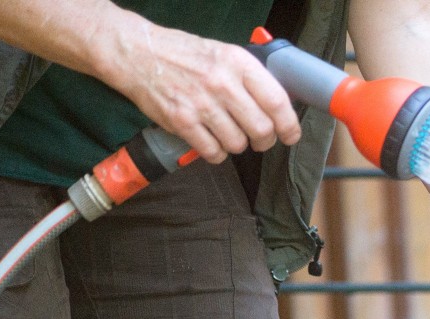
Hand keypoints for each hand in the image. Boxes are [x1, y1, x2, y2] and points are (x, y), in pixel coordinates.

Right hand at [102, 19, 300, 161]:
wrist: (139, 53)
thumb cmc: (185, 55)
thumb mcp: (224, 54)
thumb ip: (251, 78)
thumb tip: (280, 106)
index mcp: (238, 63)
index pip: (277, 101)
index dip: (289, 125)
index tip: (291, 135)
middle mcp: (222, 83)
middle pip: (261, 129)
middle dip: (265, 140)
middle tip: (259, 139)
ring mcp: (201, 104)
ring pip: (238, 144)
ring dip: (237, 145)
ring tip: (228, 134)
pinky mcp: (182, 122)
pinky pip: (213, 153)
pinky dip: (216, 153)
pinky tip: (212, 142)